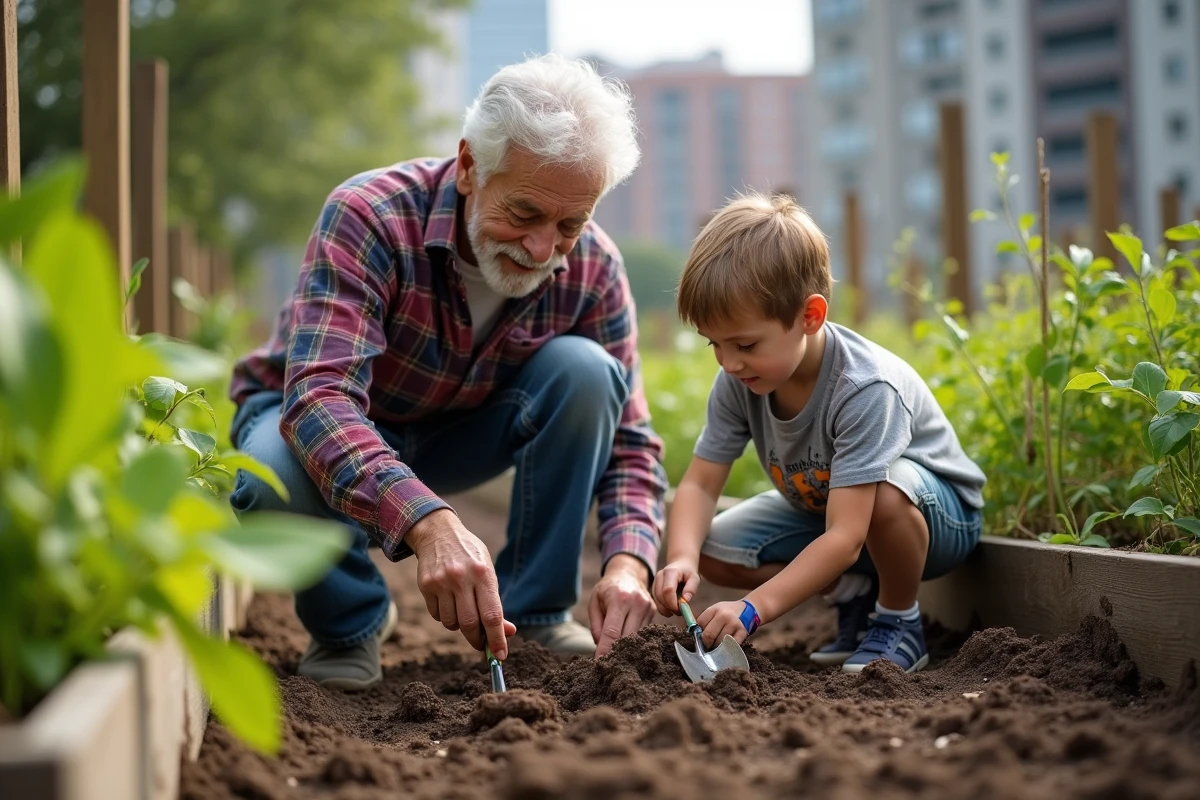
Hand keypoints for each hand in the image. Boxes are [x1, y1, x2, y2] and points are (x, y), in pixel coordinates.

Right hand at [405, 509, 516, 658]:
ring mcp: (442, 582)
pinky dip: (445, 617)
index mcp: (483, 574)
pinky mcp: (426, 586)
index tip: (500, 656)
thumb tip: (508, 632)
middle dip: (477, 639)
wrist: (439, 533)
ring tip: (462, 610)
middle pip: (470, 624)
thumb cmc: (470, 557)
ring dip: (459, 626)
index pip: (492, 615)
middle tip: (480, 643)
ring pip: (451, 623)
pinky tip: (448, 601)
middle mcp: (462, 578)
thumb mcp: (488, 573)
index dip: (497, 638)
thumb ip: (496, 603)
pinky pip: (437, 616)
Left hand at [587, 554, 655, 657]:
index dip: (605, 649)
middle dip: (615, 651)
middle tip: (606, 661)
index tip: (599, 662)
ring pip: (636, 637)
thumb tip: (600, 647)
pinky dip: (633, 639)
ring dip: (625, 647)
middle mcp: (636, 603)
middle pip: (627, 637)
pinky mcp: (654, 612)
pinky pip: (642, 632)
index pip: (612, 631)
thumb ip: (596, 626)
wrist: (628, 574)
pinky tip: (625, 642)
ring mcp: (648, 608)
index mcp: (619, 599)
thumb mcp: (594, 602)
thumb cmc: (607, 589)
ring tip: (614, 652)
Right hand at [651, 559, 699, 615]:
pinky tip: (670, 609)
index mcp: (670, 572)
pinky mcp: (653, 588)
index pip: (668, 590)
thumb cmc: (688, 573)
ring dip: (665, 609)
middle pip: (660, 596)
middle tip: (680, 612)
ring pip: (656, 600)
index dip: (672, 602)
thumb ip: (691, 588)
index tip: (680, 609)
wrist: (680, 565)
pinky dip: (663, 607)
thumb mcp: (695, 578)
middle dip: (669, 607)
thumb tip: (685, 601)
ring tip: (676, 611)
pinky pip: (656, 600)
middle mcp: (659, 576)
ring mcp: (655, 582)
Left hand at [696, 600, 752, 647]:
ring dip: (716, 647)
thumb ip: (706, 620)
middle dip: (705, 643)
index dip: (697, 633)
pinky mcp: (742, 632)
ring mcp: (734, 624)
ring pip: (719, 642)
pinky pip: (731, 645)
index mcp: (715, 609)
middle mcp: (724, 615)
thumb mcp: (716, 609)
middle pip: (708, 635)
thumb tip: (694, 635)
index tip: (698, 638)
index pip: (700, 623)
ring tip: (716, 646)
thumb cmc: (728, 612)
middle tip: (706, 646)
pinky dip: (726, 649)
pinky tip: (725, 647)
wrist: (749, 609)